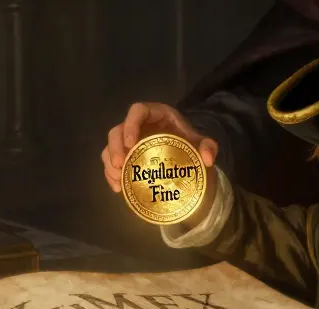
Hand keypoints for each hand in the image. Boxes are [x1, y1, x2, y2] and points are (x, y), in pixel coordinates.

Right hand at [101, 102, 218, 192]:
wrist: (185, 153)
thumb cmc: (190, 142)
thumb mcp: (201, 142)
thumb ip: (208, 146)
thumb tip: (208, 159)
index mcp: (155, 114)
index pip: (138, 111)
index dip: (130, 124)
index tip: (130, 143)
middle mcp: (138, 125)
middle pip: (118, 130)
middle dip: (115, 148)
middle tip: (120, 165)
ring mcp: (129, 140)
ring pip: (111, 146)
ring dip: (110, 163)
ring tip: (118, 180)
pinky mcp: (125, 154)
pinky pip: (111, 161)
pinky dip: (111, 174)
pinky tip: (118, 188)